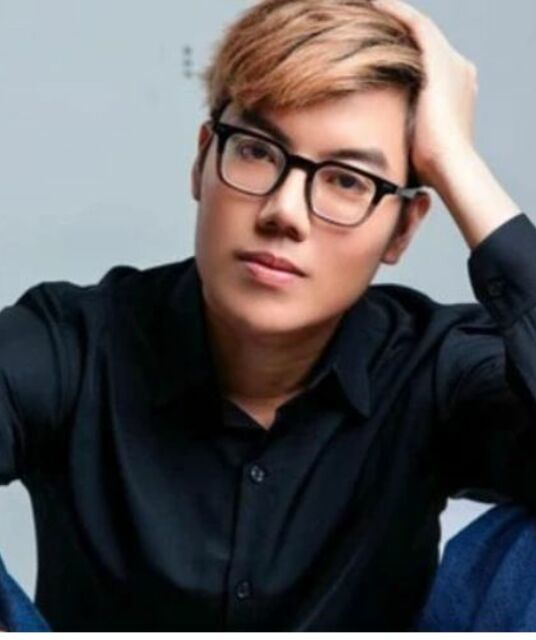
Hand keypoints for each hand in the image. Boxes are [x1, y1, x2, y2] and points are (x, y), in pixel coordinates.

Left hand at [371, 0, 478, 187]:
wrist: (447, 165)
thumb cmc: (428, 169)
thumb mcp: (412, 147)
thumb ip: (400, 138)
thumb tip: (378, 157)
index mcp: (455, 91)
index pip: (422, 65)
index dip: (399, 55)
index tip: (372, 53)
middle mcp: (457, 71)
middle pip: (420, 43)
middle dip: (393, 32)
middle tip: (363, 22)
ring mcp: (451, 62)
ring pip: (417, 28)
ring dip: (392, 16)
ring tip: (365, 6)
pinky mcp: (439, 58)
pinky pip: (414, 23)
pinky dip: (394, 11)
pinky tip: (372, 2)